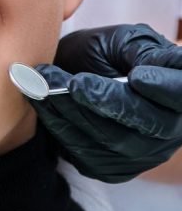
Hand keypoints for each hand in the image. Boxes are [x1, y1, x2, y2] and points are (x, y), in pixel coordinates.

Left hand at [28, 24, 181, 182]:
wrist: (78, 74)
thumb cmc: (106, 53)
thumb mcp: (125, 41)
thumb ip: (140, 51)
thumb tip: (157, 65)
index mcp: (179, 92)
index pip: (180, 94)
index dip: (163, 88)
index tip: (137, 76)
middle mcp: (169, 130)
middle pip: (146, 124)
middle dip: (105, 102)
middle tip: (74, 82)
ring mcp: (142, 154)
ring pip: (112, 141)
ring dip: (73, 112)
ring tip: (44, 83)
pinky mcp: (112, 169)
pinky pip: (87, 155)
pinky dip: (60, 128)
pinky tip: (42, 102)